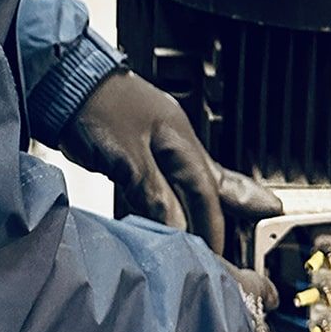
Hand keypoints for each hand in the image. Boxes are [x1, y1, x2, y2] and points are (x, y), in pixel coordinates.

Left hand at [58, 68, 282, 254]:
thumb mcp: (126, 154)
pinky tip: (178, 205)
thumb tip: (178, 228)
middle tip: (270, 211)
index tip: (217, 253)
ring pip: (190, 177)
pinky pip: (167, 177)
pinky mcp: (135, 148)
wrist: (60, 78)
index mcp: (177, 135)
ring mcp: (155, 140)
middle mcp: (173, 137)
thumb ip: (153, 192)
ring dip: (210, 199)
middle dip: (239, 198)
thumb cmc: (93, 105)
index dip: (211, 223)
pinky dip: (178, 195)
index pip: (203, 189)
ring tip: (240, 209)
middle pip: (210, 177)